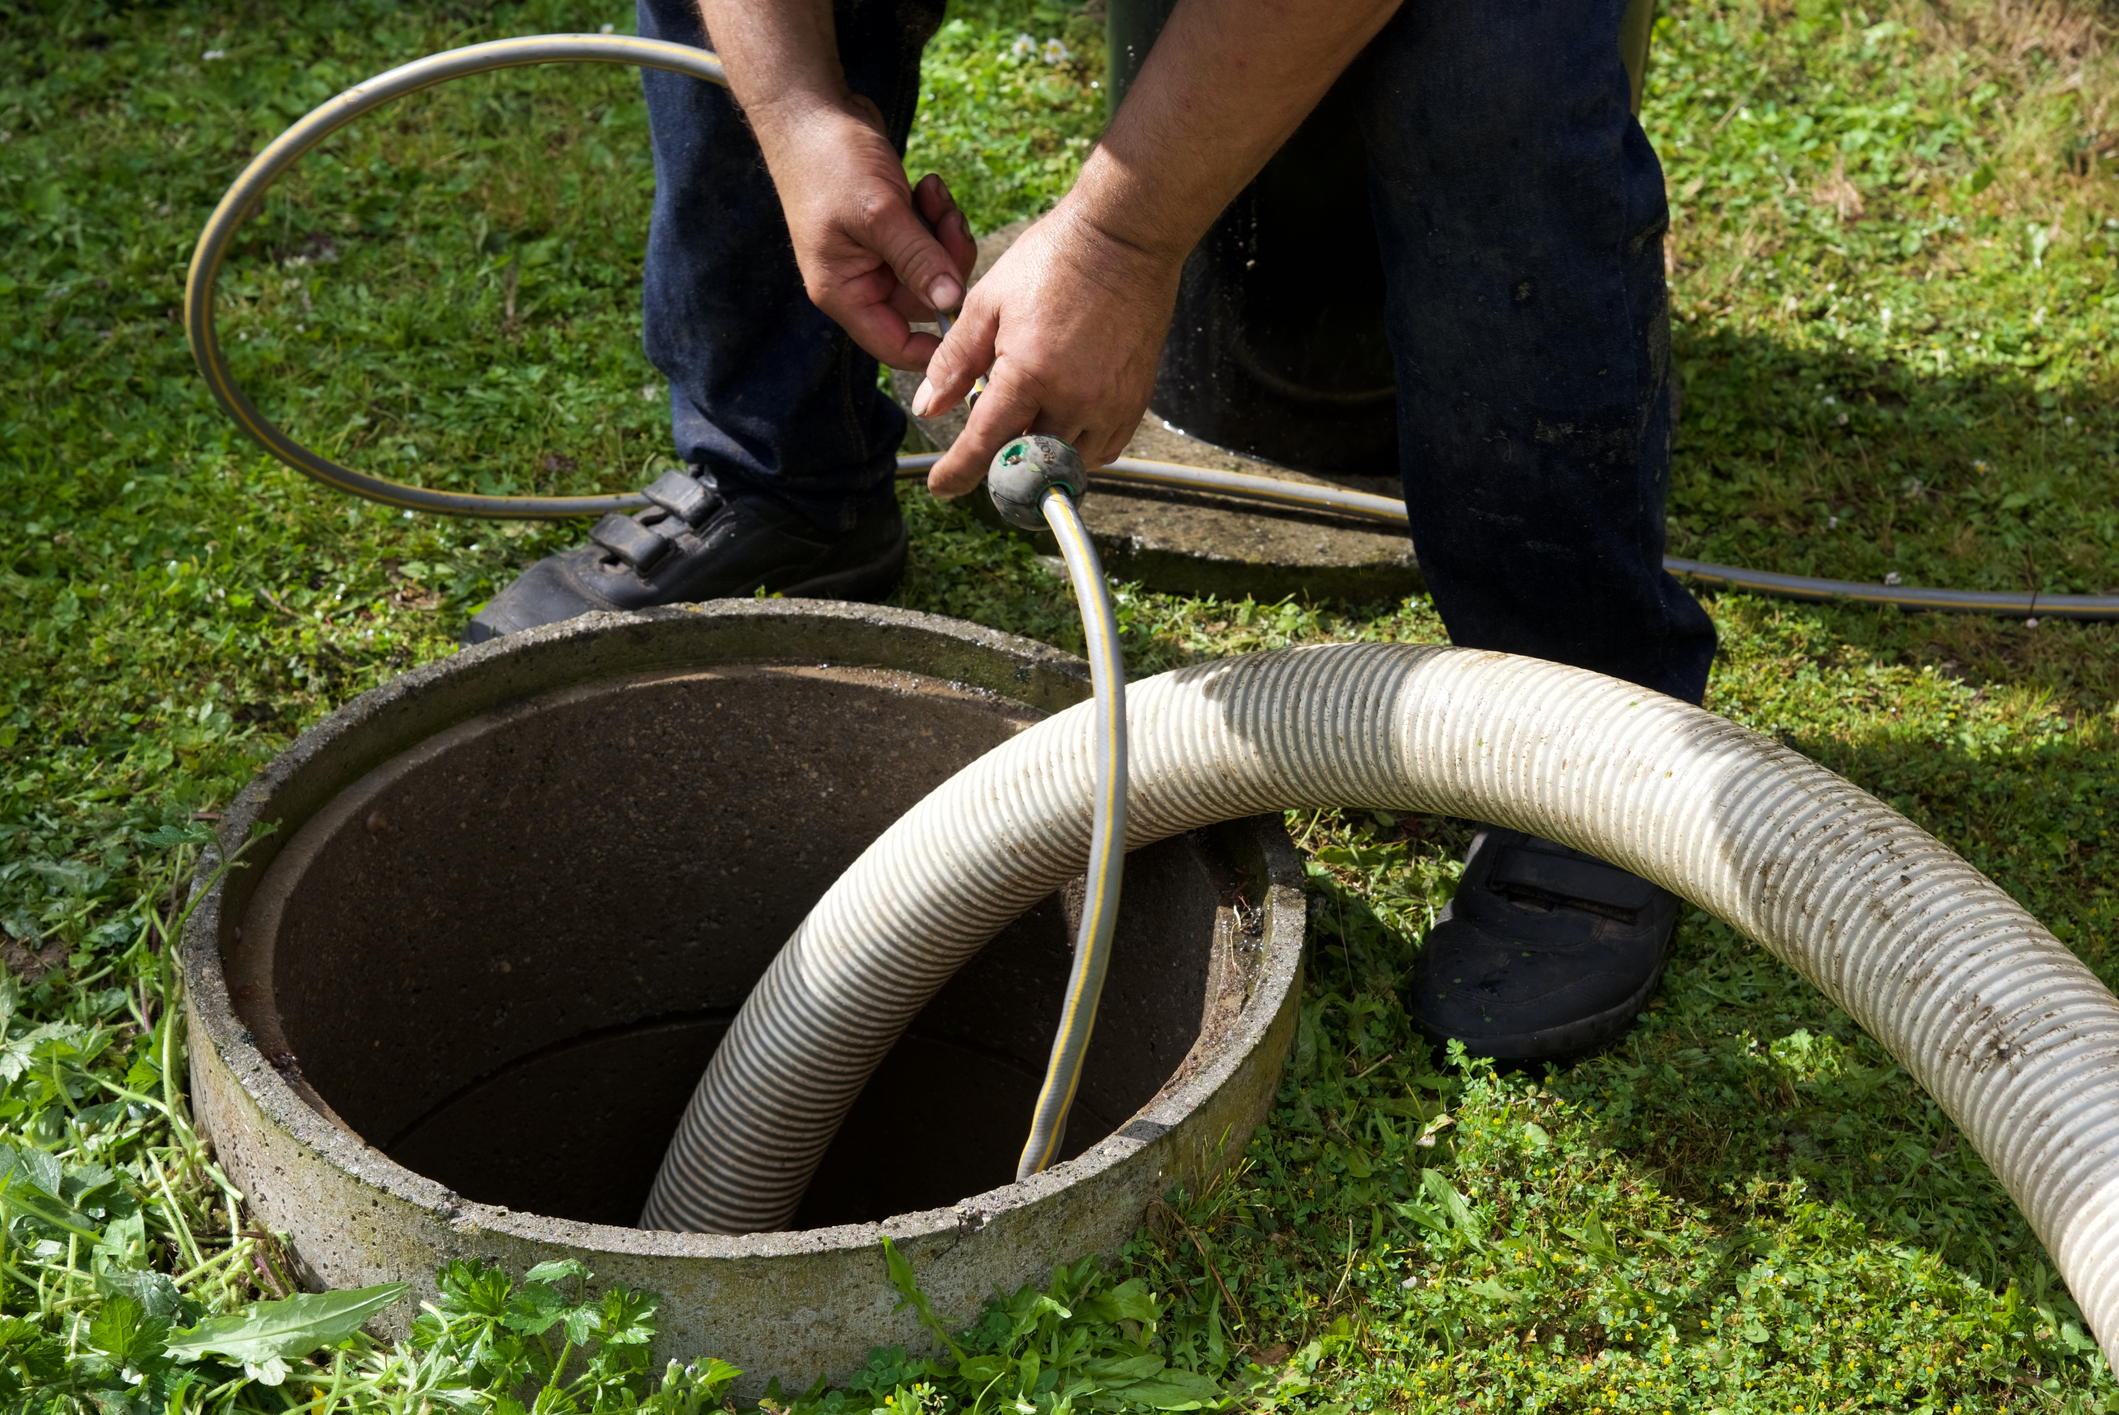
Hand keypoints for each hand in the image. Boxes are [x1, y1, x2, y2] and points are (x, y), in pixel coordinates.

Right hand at [754, 96, 977, 370]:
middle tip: (950, 222)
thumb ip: (918, 260)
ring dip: (944, 234)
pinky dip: (937, 216)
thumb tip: (951, 303)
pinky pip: (929, 241)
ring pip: (932, 269)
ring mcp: (876, 255)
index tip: (971, 325)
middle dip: (947, 264)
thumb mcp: (880, 213)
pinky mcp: (891, 230)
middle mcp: (859, 281)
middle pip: (924, 303)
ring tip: (935, 193)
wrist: (811, 108)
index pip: (895, 346)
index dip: (935, 348)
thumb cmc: (831, 160)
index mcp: (844, 291)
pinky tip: (928, 185)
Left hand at [912, 204, 1183, 497]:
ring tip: (1028, 421)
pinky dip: (1078, 447)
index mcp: (1029, 372)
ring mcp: (1110, 403)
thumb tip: (928, 407)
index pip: (985, 444)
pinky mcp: (1136, 400)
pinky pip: (1104, 449)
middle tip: (988, 442)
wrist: (1124, 238)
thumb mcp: (987, 303)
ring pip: (1068, 462)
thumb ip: (954, 360)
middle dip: (1002, 461)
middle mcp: (1074, 398)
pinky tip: (1063, 421)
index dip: (957, 473)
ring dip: (1042, 455)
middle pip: (1028, 462)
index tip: (941, 487)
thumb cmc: (1052, 260)